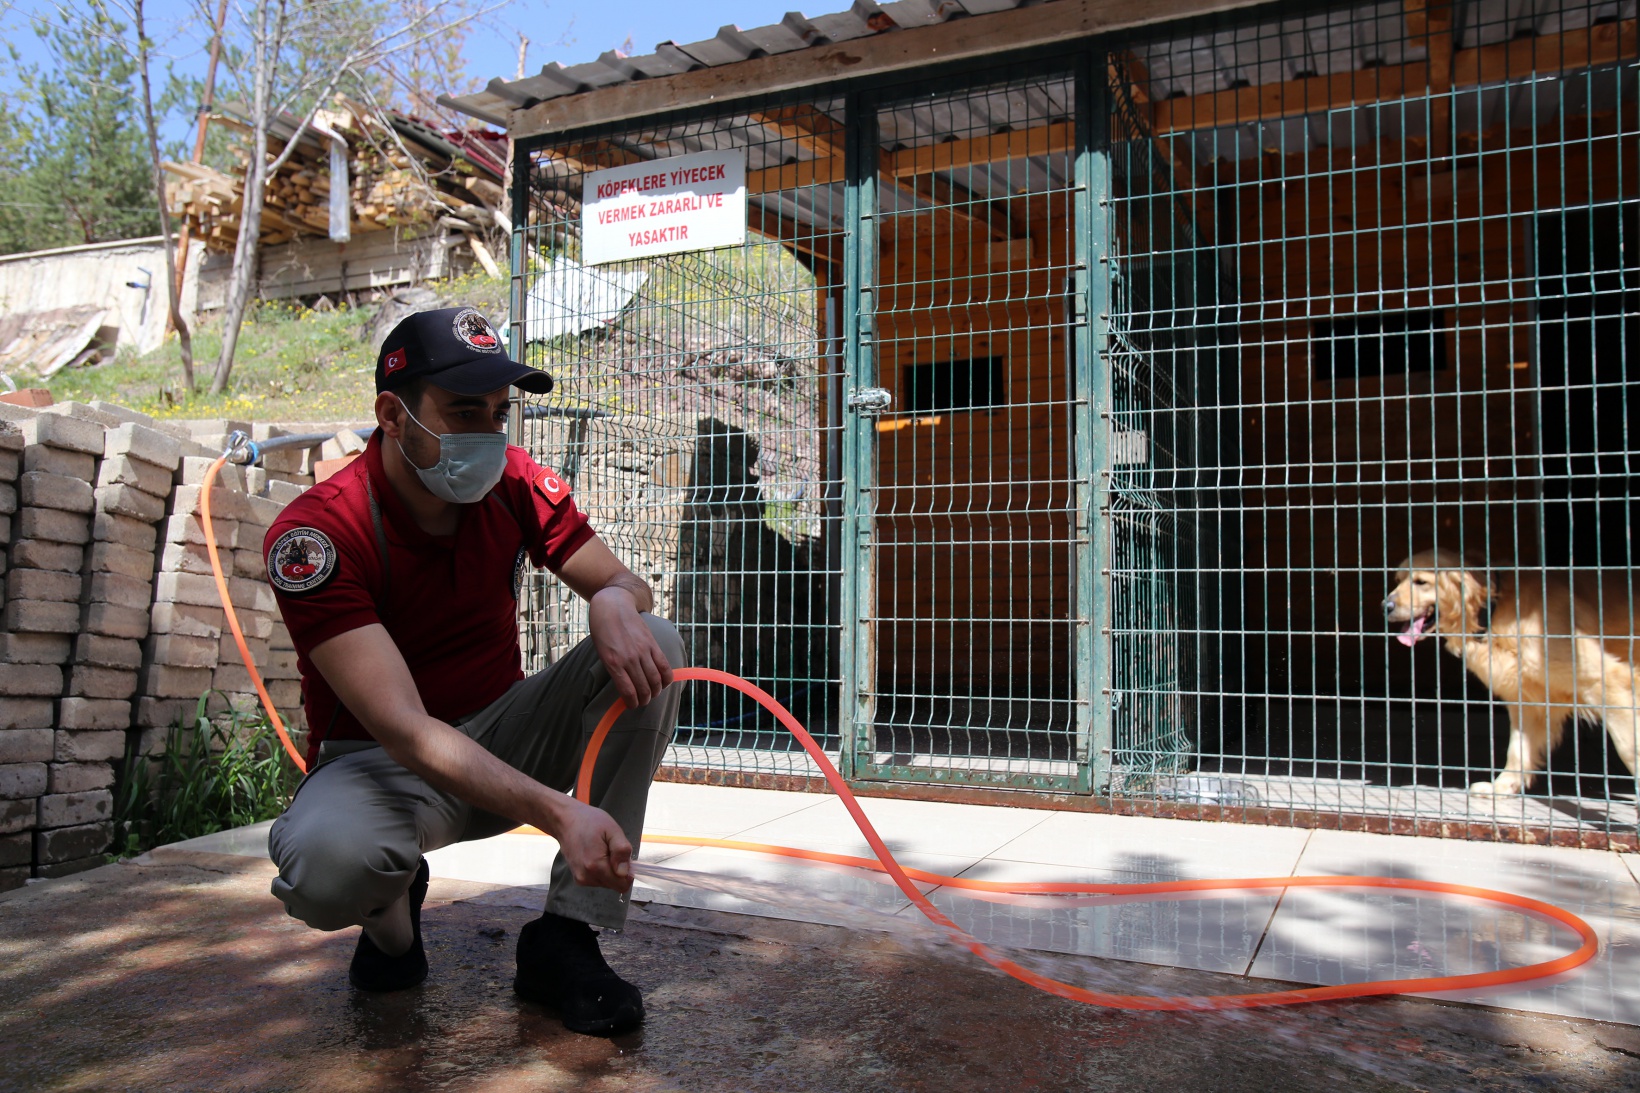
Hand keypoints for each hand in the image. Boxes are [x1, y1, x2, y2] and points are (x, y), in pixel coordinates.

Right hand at [553, 797, 633, 891]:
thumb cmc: (590, 822)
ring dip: (609, 869)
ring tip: (602, 850)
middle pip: (614, 884)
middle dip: (618, 870)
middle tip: (611, 849)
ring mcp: (580, 879)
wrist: (565, 821)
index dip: (628, 872)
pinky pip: (598, 880)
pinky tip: (595, 855)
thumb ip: (621, 850)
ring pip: (607, 883)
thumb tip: (625, 872)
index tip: (624, 857)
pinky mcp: (578, 878)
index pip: (621, 885)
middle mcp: (586, 877)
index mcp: (596, 866)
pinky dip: (601, 870)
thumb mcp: (612, 829)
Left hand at [587, 586, 674, 706]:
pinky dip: (666, 678)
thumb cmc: (603, 630)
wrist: (612, 606)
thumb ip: (614, 668)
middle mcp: (629, 658)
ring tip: (653, 693)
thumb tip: (626, 686)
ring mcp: (642, 650)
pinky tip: (664, 682)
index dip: (632, 703)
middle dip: (645, 699)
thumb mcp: (602, 652)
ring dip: (656, 691)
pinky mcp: (652, 643)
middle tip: (643, 701)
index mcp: (613, 663)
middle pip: (644, 688)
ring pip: (656, 679)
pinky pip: (664, 665)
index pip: (628, 691)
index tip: (632, 705)